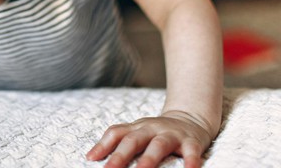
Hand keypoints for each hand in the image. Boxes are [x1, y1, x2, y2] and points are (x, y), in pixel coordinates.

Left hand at [86, 111, 214, 167]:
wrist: (191, 119)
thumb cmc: (157, 132)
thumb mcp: (137, 132)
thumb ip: (115, 142)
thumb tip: (90, 157)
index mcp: (137, 128)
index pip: (116, 133)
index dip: (103, 145)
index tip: (91, 160)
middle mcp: (152, 129)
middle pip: (134, 140)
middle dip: (121, 156)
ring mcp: (171, 134)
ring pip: (158, 145)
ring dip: (149, 159)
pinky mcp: (191, 142)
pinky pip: (191, 152)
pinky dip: (190, 161)